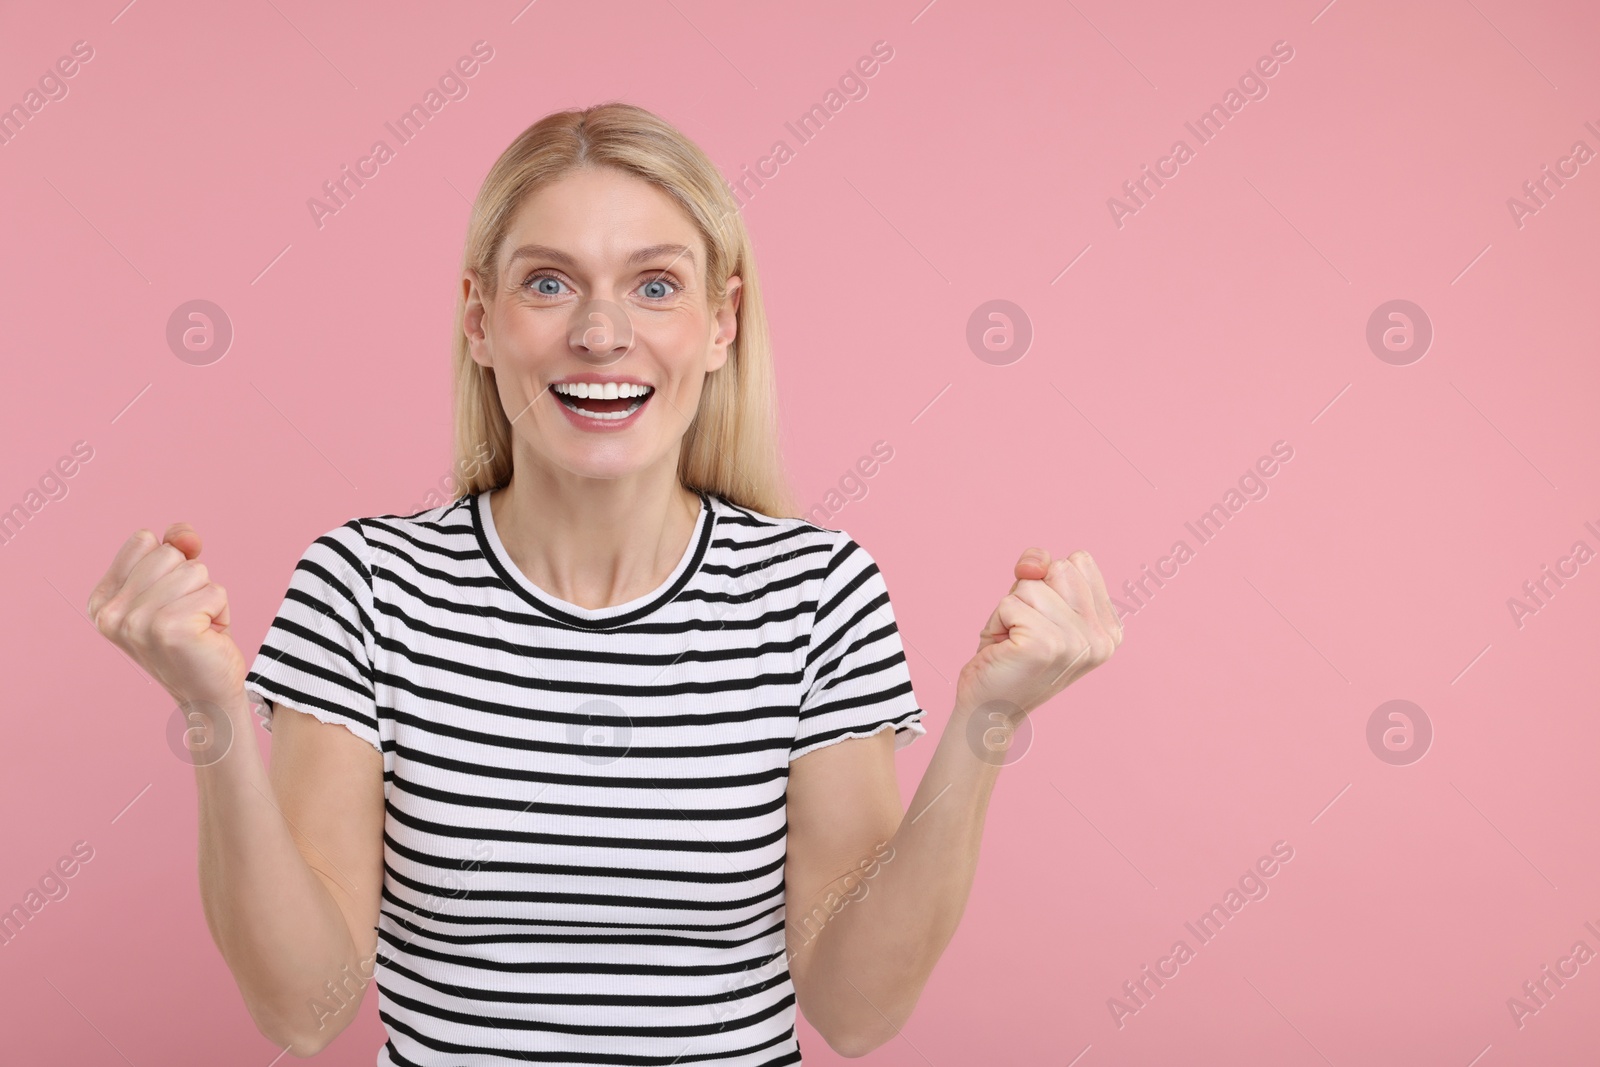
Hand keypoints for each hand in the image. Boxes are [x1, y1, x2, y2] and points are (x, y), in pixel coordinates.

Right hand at [88, 523, 246, 708]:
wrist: (207, 694)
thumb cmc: (193, 637)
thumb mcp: (176, 584)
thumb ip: (175, 547)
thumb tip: (185, 535)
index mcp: (101, 600)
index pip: (144, 540)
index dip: (171, 561)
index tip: (169, 599)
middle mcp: (110, 613)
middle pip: (169, 553)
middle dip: (191, 581)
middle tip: (187, 617)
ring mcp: (136, 622)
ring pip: (195, 570)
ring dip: (207, 597)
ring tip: (197, 627)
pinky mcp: (169, 629)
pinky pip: (215, 591)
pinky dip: (221, 611)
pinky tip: (207, 636)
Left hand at [956, 547, 1122, 720]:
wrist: (990, 709)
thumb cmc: (1010, 654)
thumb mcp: (1033, 600)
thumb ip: (1041, 568)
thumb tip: (1032, 565)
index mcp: (1110, 628)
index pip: (1079, 562)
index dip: (1048, 579)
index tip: (1041, 618)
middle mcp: (1102, 638)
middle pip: (1059, 568)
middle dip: (1029, 593)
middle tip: (1023, 631)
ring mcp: (1077, 643)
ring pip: (1031, 585)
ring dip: (1011, 609)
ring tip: (1014, 642)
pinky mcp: (1045, 646)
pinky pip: (1009, 602)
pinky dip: (997, 621)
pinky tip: (1005, 649)